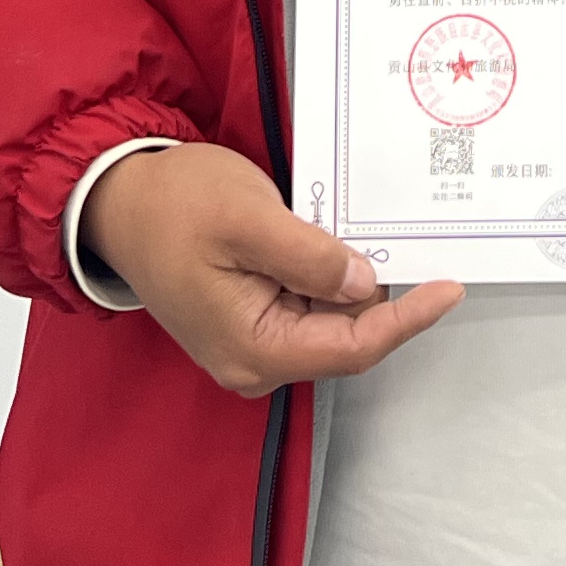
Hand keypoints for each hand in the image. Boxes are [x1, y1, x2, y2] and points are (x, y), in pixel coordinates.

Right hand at [81, 144, 464, 398]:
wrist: (117, 202)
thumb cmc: (172, 206)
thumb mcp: (248, 219)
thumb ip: (311, 256)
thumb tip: (365, 283)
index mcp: (255, 349)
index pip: (354, 347)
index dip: (408, 319)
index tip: (449, 288)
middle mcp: (255, 363)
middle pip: (346, 339)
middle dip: (386, 297)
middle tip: (419, 247)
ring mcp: (251, 345)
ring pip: (330, 322)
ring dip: (356, 284)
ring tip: (379, 237)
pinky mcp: (249, 321)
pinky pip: (307, 306)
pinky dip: (331, 277)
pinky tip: (342, 242)